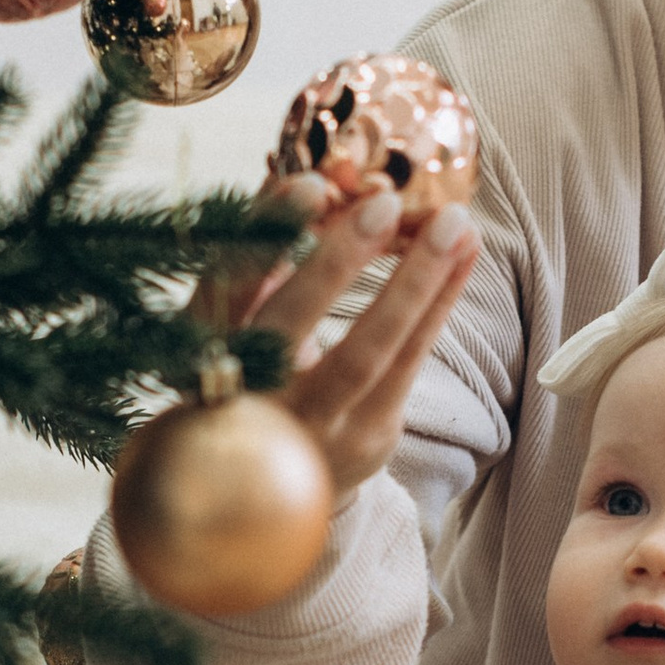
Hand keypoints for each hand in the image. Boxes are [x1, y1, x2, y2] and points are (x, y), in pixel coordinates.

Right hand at [199, 175, 478, 503]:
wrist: (272, 490)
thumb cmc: (257, 376)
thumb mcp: (239, 320)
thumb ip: (266, 255)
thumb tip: (314, 174)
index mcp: (201, 354)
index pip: (224, 289)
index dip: (263, 236)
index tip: (309, 182)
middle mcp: (246, 400)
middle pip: (289, 329)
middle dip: (337, 262)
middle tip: (385, 204)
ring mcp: (308, 428)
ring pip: (365, 354)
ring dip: (415, 282)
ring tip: (455, 225)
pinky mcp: (364, 438)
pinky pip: (408, 365)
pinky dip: (438, 304)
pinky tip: (462, 257)